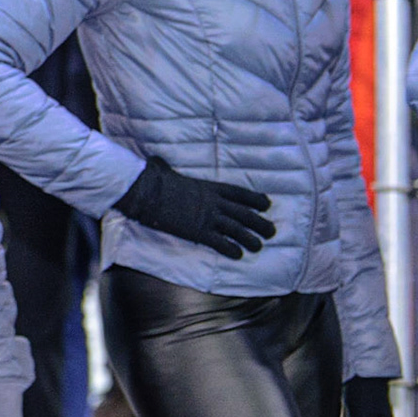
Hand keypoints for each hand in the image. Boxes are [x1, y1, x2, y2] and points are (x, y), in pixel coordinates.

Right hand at [114, 155, 274, 258]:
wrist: (146, 193)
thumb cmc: (153, 180)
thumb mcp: (164, 170)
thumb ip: (166, 167)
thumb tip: (156, 161)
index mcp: (209, 187)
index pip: (240, 193)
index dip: (255, 200)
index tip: (267, 205)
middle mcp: (213, 203)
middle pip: (245, 214)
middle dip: (261, 223)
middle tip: (271, 231)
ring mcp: (207, 217)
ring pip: (238, 230)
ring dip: (251, 239)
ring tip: (258, 246)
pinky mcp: (198, 232)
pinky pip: (220, 243)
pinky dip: (231, 249)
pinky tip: (238, 255)